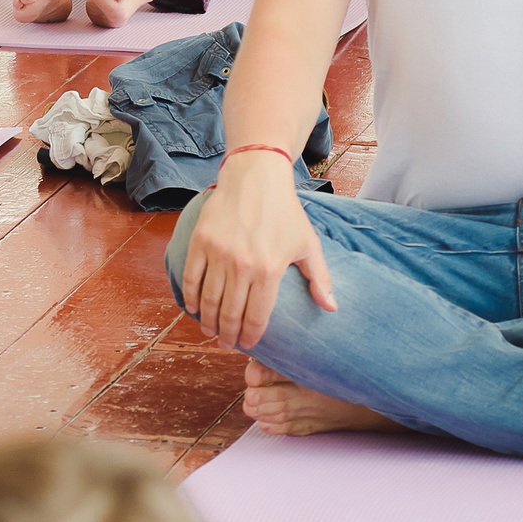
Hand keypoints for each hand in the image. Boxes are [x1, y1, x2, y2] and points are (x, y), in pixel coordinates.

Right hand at [177, 150, 336, 347]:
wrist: (256, 177)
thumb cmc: (285, 211)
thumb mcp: (308, 243)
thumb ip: (320, 278)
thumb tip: (331, 309)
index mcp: (270, 269)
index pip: (257, 316)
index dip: (251, 336)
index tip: (248, 345)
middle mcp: (242, 265)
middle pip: (230, 313)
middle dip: (228, 334)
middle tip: (226, 343)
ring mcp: (218, 253)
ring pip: (209, 299)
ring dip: (208, 320)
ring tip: (210, 330)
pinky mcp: (200, 241)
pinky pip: (191, 277)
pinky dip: (190, 297)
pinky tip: (194, 308)